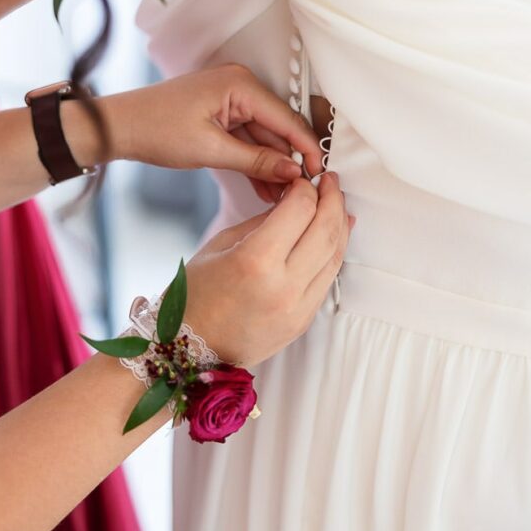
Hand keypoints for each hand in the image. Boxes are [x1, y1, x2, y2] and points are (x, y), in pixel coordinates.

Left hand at [98, 64, 322, 186]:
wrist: (119, 127)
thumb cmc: (155, 128)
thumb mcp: (210, 150)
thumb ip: (256, 161)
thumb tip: (292, 171)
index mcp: (240, 84)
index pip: (287, 119)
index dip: (306, 149)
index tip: (320, 176)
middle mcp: (240, 85)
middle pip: (278, 129)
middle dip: (288, 162)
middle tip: (300, 195)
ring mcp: (231, 99)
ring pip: (264, 137)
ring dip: (271, 167)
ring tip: (281, 199)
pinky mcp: (221, 113)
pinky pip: (247, 139)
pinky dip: (254, 161)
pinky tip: (264, 188)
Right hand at [185, 174, 353, 365]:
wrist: (190, 350)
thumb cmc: (195, 294)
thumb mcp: (221, 245)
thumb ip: (262, 221)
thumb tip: (293, 201)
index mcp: (255, 260)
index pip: (299, 210)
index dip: (306, 188)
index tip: (303, 180)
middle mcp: (283, 285)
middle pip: (325, 229)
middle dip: (332, 199)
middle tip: (331, 182)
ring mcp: (297, 307)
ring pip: (335, 255)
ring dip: (340, 224)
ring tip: (337, 204)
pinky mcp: (303, 321)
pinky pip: (327, 279)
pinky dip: (334, 253)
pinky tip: (335, 236)